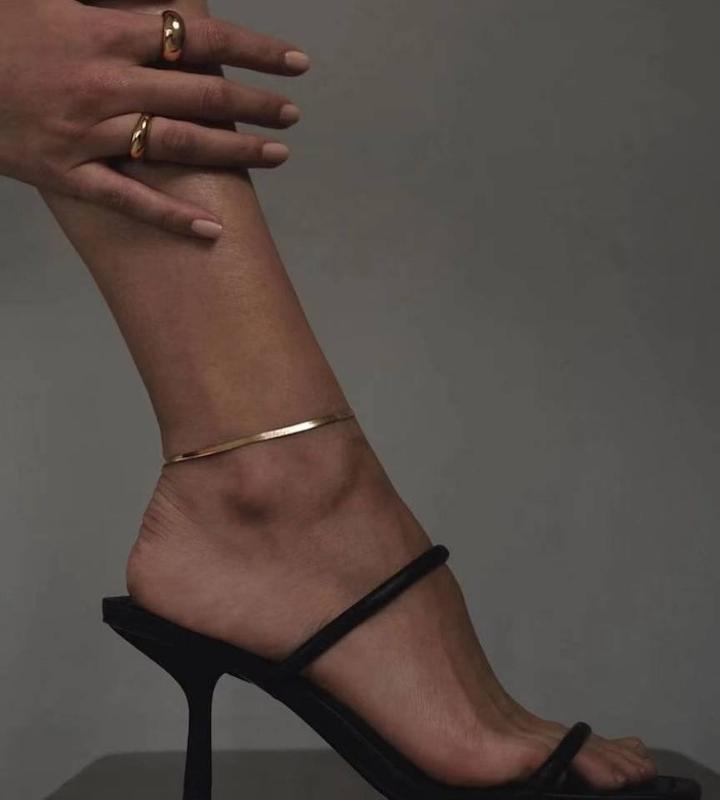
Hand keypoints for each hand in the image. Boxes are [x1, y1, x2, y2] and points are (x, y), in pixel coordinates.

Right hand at [1, 0, 309, 237]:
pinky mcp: (66, 173)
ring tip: (279, 155)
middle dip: (256, 104)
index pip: (199, 38)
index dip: (254, 50)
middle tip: (295, 114)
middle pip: (200, 93)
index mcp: (104, 32)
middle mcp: (106, 82)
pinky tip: (212, 231)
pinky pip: (128, 199)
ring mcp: (88, 132)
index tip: (295, 62)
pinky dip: (171, 217)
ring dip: (235, 151)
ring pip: (177, 143)